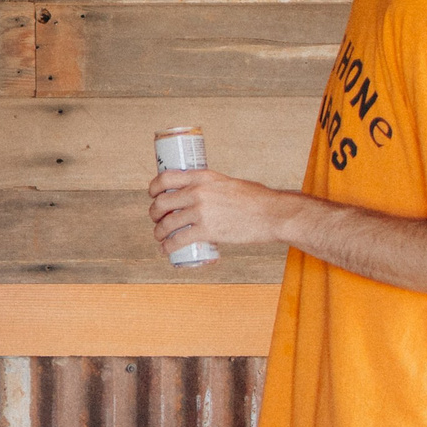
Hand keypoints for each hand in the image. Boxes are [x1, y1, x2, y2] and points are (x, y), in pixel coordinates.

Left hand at [146, 168, 289, 256]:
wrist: (273, 214)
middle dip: (154, 213)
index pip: (166, 178)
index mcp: (203, 176)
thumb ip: (211, 187)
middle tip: (157, 219)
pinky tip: (166, 249)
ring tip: (160, 237)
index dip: (154, 188)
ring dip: (158, 232)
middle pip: (162, 203)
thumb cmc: (256, 199)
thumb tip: (199, 193)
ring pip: (167, 223)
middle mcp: (198, 191)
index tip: (153, 195)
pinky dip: (167, 246)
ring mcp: (201, 211)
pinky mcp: (207, 230)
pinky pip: (178, 240)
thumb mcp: (228, 183)